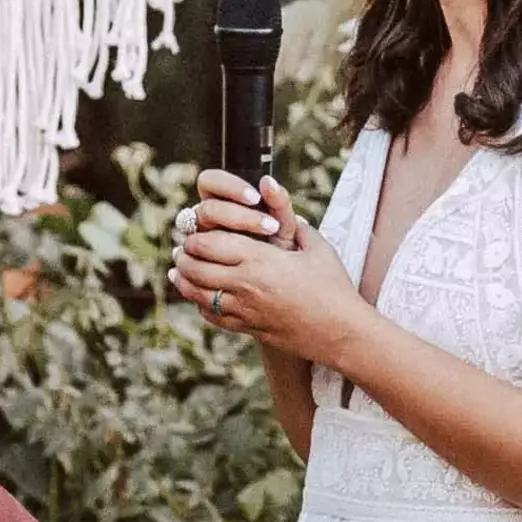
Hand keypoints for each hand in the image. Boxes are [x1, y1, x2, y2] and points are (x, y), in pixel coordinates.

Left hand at [171, 168, 359, 367]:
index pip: (209, 242)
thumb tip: (273, 189)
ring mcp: (244, 309)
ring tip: (179, 271)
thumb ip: (291, 218)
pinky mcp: (247, 328)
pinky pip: (212, 316)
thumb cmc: (333, 286)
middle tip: (182, 249)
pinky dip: (200, 304)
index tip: (194, 231)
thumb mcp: (317, 246)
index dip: (196, 236)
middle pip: (195, 266)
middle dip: (185, 256)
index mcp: (260, 259)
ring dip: (185, 280)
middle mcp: (246, 284)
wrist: (341, 332)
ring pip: (197, 293)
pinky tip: (199, 296)